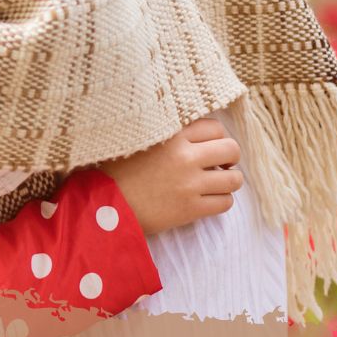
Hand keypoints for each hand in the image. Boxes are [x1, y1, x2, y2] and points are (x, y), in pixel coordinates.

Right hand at [97, 116, 243, 235]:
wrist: (103, 205)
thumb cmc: (114, 171)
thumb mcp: (135, 139)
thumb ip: (163, 131)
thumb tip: (189, 131)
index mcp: (171, 135)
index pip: (215, 127)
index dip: (217, 136)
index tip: (210, 145)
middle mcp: (185, 157)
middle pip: (231, 149)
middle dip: (229, 156)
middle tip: (219, 163)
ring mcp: (190, 184)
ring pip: (234, 179)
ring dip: (228, 180)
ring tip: (215, 182)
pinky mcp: (191, 209)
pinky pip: (225, 203)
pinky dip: (221, 200)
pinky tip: (207, 199)